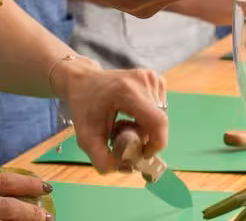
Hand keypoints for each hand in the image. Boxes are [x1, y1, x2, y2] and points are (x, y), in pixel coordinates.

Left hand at [52, 61, 167, 173]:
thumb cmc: (84, 109)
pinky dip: (148, 118)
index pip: (157, 121)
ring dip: (146, 128)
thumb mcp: (86, 138)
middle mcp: (143, 81)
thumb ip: (103, 160)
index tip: (142, 154)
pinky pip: (159, 108)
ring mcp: (151, 77)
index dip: (155, 143)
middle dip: (146, 138)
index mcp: (127, 91)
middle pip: (159, 122)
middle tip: (124, 139)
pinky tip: (132, 114)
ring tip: (124, 125)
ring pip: (160, 116)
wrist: (84, 82)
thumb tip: (127, 168)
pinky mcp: (155, 78)